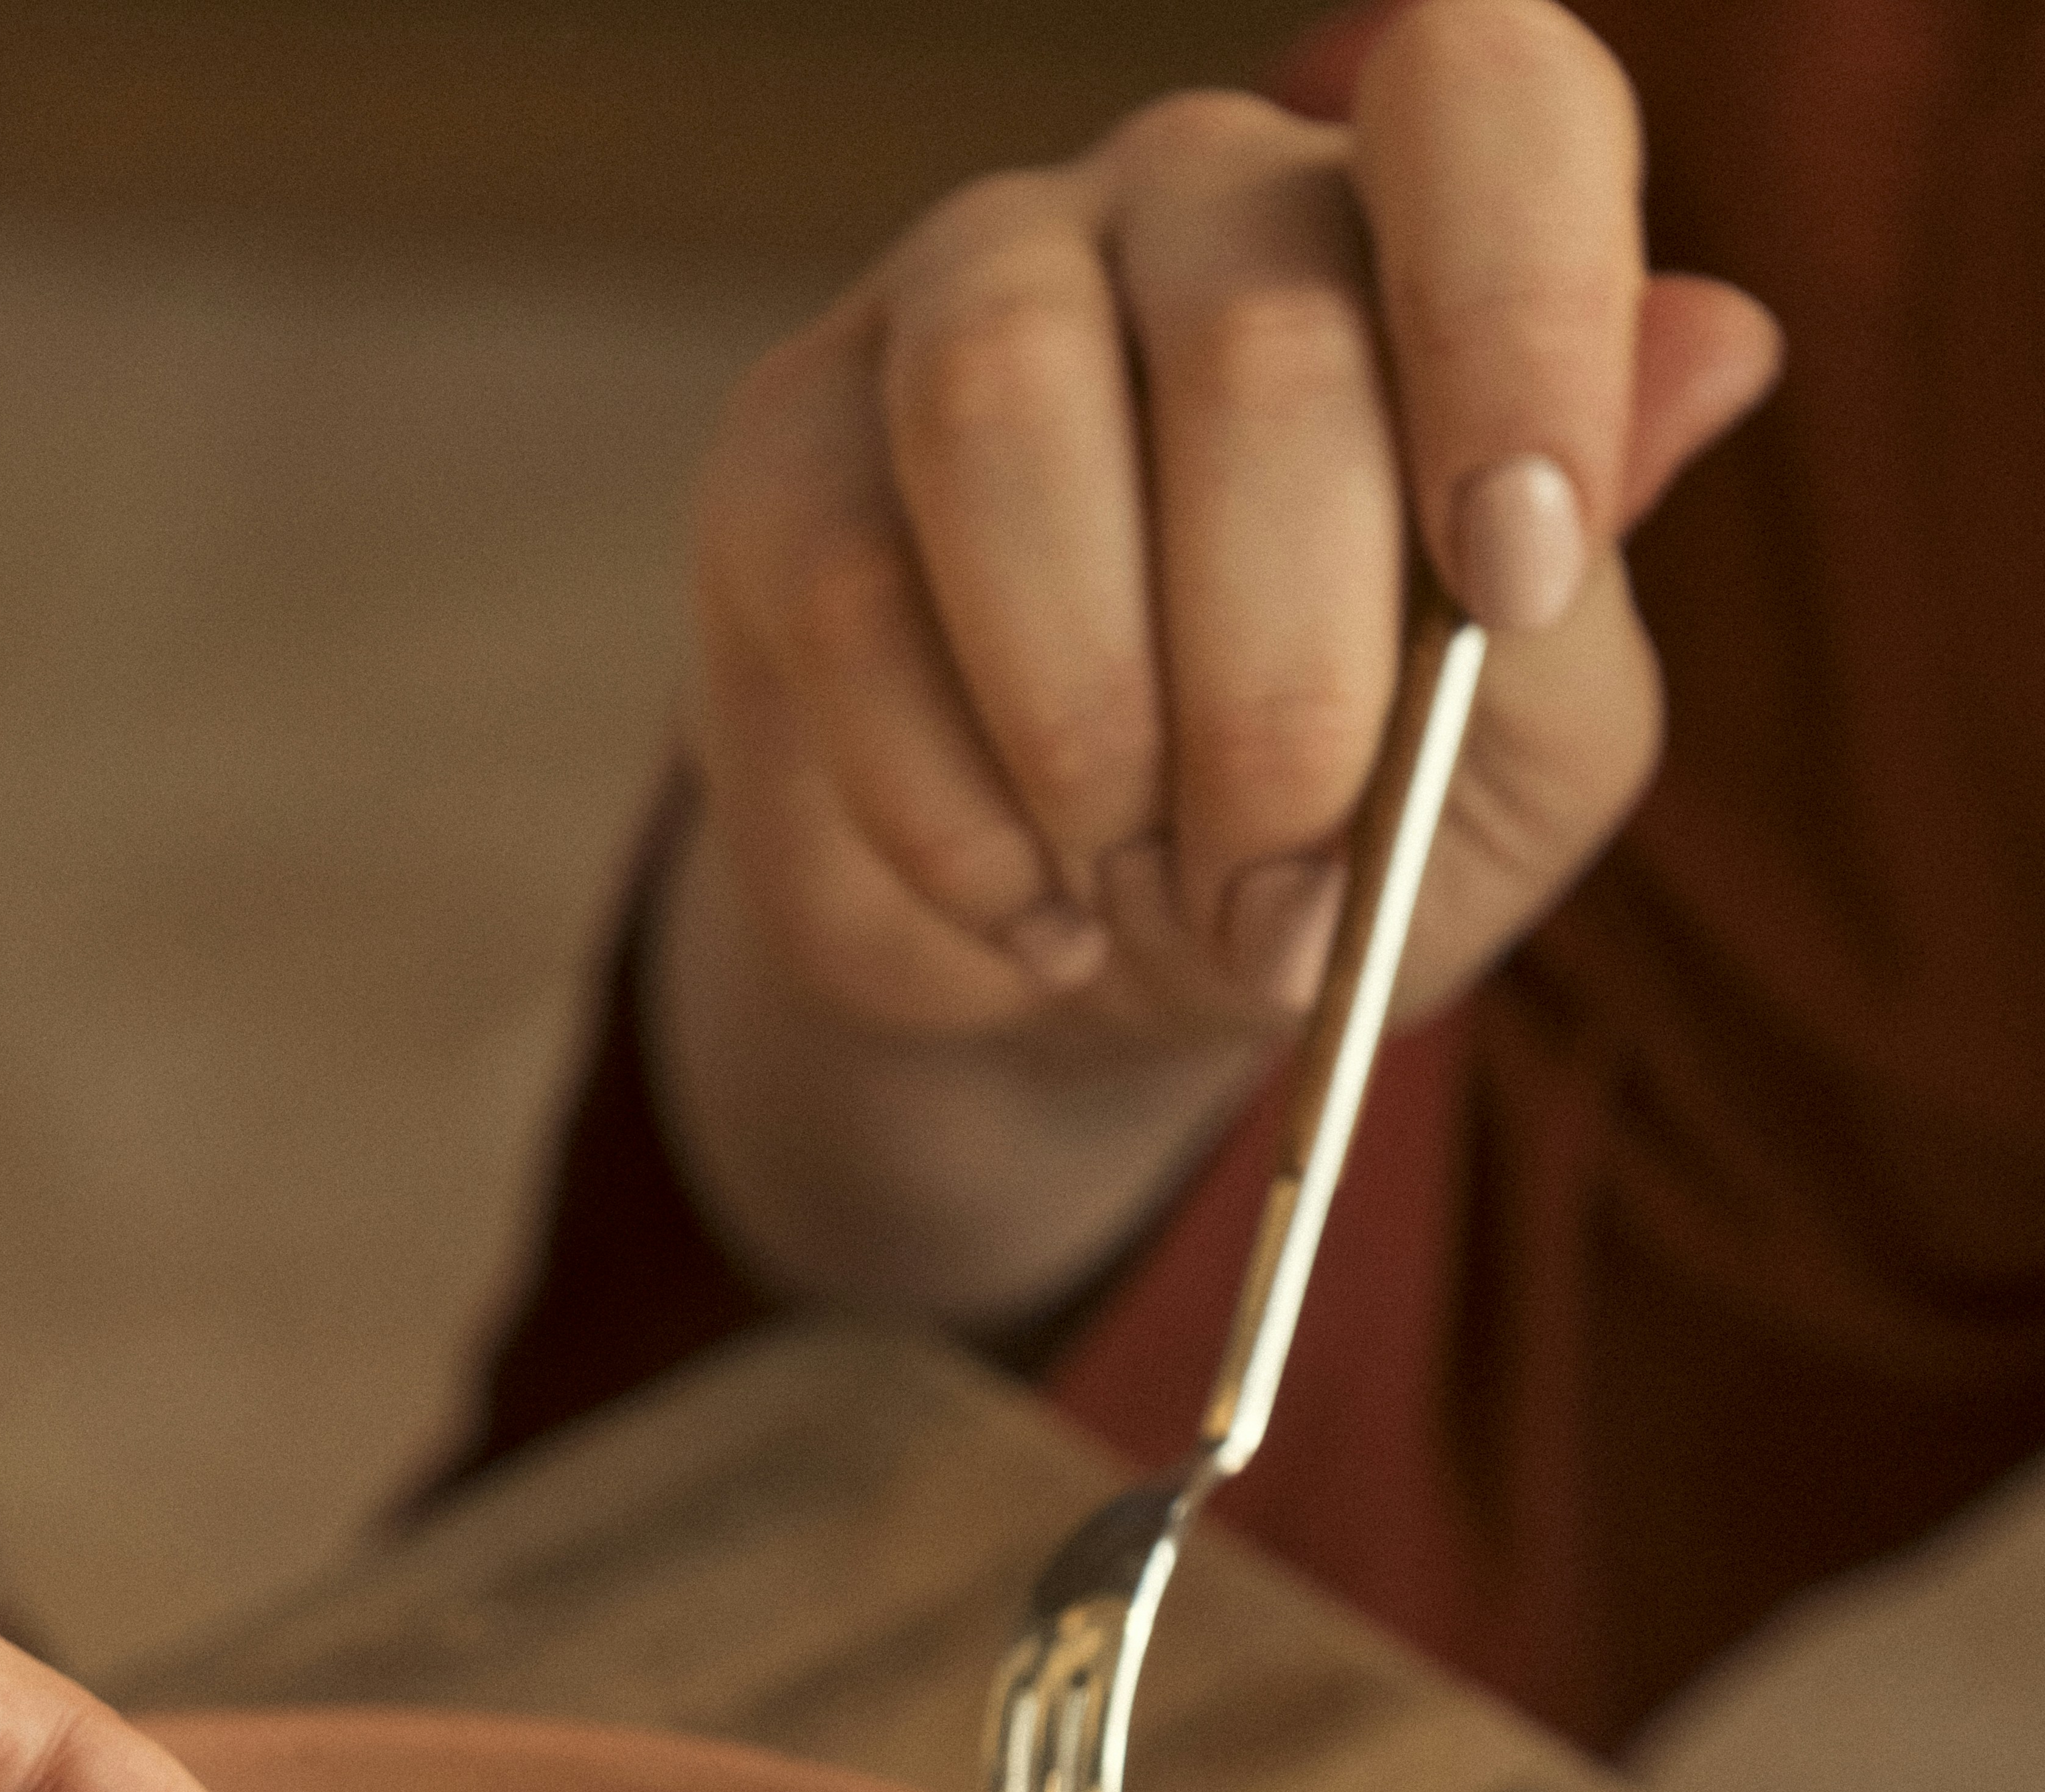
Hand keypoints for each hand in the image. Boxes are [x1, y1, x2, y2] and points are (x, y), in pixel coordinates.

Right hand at [657, 0, 1783, 1322]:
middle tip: (1282, 893)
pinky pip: (856, 597)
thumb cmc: (1327, 841)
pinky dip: (957, 817)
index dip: (1515, 317)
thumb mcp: (1517, 764)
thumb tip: (1718, 344)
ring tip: (1138, 889)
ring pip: (1009, 425)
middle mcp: (1188, 202)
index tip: (1512, 580)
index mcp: (1403, 237)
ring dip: (1095, 736)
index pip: (1484, 102)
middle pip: (1254, 346)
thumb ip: (1588, 597)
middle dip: (1283, 693)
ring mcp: (965, 298)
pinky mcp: (787, 449)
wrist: (1082, 974)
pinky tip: (1028, 908)